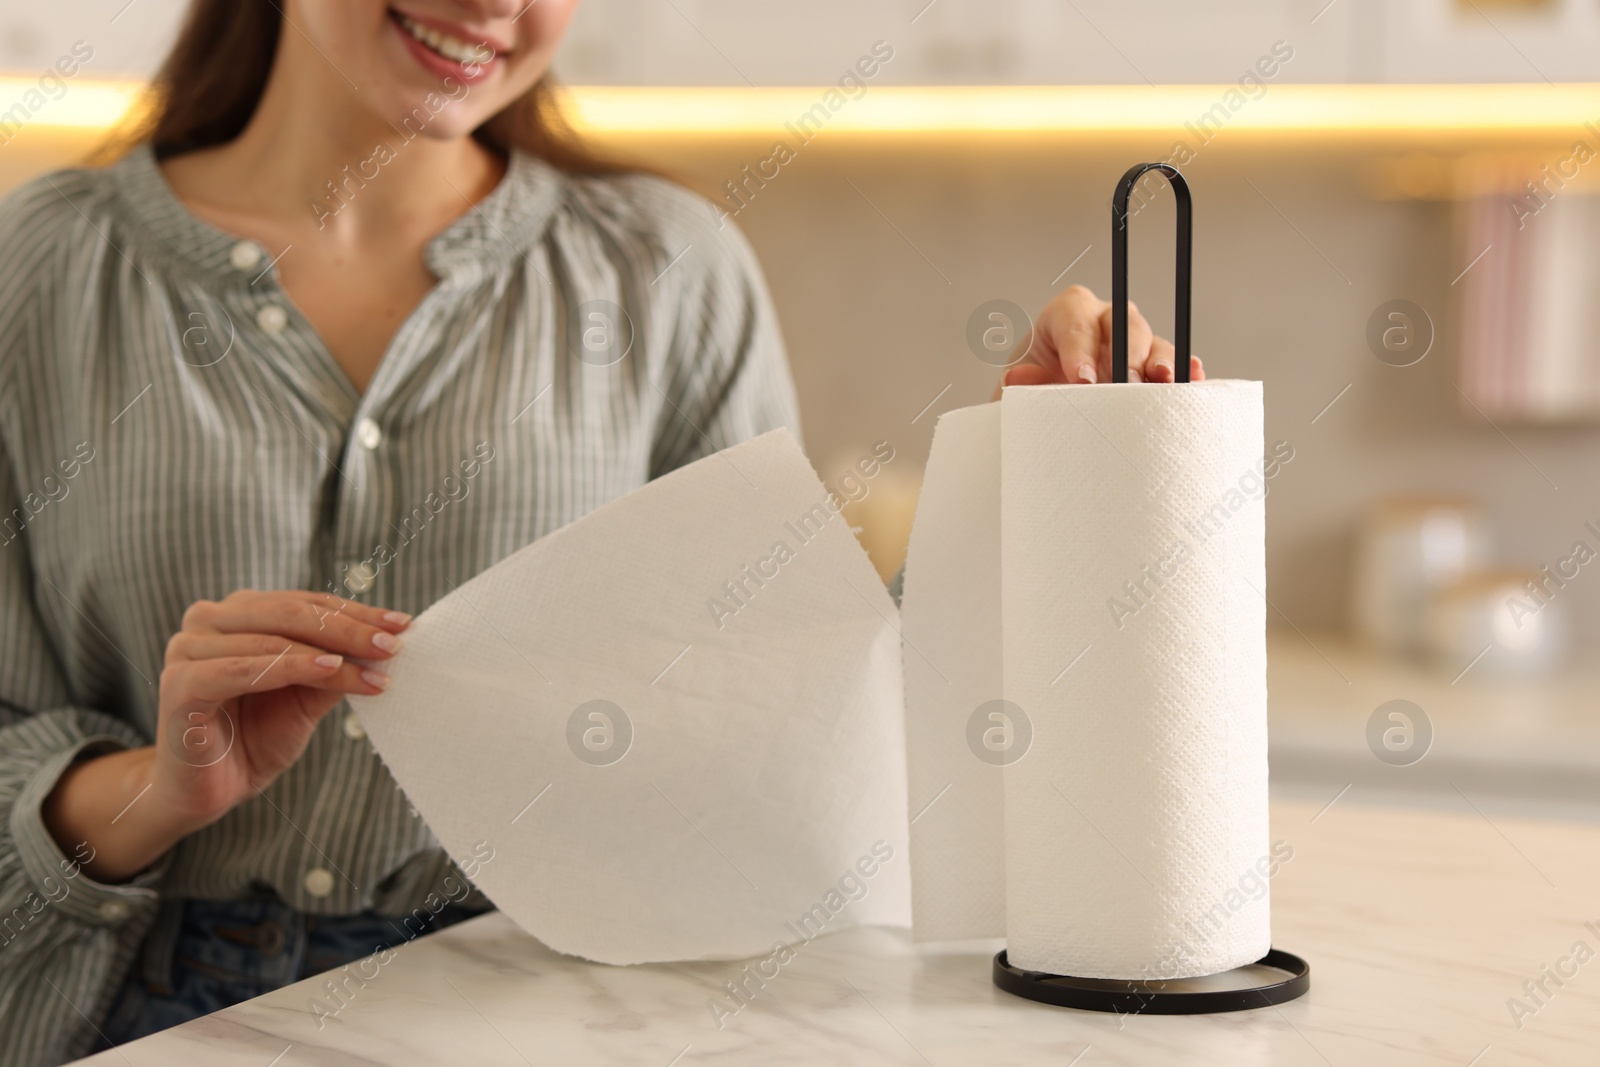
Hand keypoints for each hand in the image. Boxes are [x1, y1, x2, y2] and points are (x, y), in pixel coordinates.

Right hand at [150, 590, 407, 825]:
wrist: (209, 793)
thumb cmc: (255, 739)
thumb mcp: (307, 698)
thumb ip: (334, 666)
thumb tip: (383, 641)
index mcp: (238, 613)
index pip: (306, 603)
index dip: (356, 612)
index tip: (403, 624)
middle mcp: (208, 621)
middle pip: (291, 613)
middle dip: (349, 629)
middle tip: (393, 644)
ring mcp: (187, 649)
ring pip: (272, 640)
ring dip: (331, 654)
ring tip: (375, 668)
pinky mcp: (180, 684)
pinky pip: (242, 669)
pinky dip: (290, 668)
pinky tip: (331, 670)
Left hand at [992, 285, 1204, 396]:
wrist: (1050, 409)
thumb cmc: (1034, 390)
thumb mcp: (1019, 385)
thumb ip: (1022, 381)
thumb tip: (1018, 377)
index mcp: (1067, 313)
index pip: (1076, 322)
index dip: (1080, 349)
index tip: (1081, 380)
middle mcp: (1105, 320)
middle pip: (1124, 326)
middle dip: (1126, 354)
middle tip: (1126, 384)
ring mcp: (1134, 341)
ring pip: (1154, 343)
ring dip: (1161, 362)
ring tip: (1164, 382)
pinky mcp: (1155, 366)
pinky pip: (1176, 364)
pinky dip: (1184, 372)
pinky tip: (1192, 379)